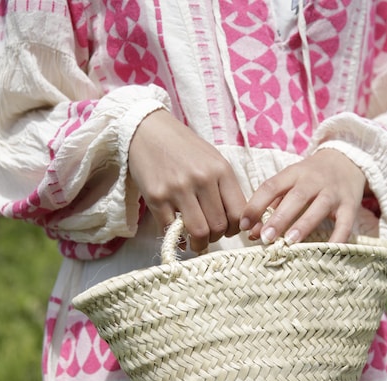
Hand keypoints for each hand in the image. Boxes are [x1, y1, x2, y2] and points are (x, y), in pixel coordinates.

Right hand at [128, 109, 245, 251]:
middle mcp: (202, 179)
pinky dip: (178, 239)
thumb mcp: (213, 161)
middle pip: (219, 226)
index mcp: (221, 170)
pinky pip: (171, 229)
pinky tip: (179, 236)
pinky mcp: (156, 197)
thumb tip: (236, 221)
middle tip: (210, 236)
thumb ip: (226, 188)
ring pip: (199, 232)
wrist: (147, 130)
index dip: (235, 229)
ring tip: (196, 241)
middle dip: (216, 238)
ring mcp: (178, 189)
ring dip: (199, 243)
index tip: (229, 231)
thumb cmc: (183, 148)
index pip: (238, 213)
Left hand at [239, 149, 367, 243]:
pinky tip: (326, 251)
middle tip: (265, 237)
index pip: (271, 186)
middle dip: (279, 218)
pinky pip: (345, 223)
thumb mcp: (290, 184)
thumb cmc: (310, 178)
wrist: (348, 161)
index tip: (243, 225)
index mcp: (293, 173)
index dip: (255, 205)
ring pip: (319, 207)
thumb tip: (252, 233)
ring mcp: (333, 193)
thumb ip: (271, 207)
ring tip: (290, 242)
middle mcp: (314, 180)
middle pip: (295, 197)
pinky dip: (338, 237)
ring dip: (303, 225)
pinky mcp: (350, 205)